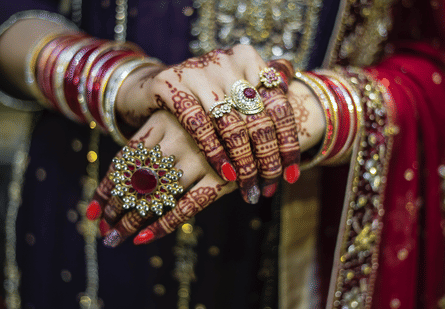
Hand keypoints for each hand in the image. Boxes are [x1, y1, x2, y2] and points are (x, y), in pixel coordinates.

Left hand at [87, 79, 324, 246]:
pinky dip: (163, 224)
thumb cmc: (219, 113)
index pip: (126, 157)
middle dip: (117, 208)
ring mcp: (199, 158)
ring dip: (132, 219)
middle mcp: (178, 138)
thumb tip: (126, 167)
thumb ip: (159, 134)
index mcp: (164, 119)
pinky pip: (187, 206)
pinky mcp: (221, 177)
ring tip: (115, 238)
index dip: (109, 186)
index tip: (95, 210)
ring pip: (157, 194)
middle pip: (137, 180)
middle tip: (103, 230)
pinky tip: (144, 238)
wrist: (268, 108)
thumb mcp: (185, 114)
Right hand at [116, 45, 300, 202]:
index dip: (288, 142)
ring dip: (244, 163)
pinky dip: (215, 152)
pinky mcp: (170, 84)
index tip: (292, 173)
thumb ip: (262, 100)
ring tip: (249, 188)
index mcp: (248, 59)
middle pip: (258, 118)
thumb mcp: (234, 91)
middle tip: (271, 185)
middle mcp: (225, 61)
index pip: (279, 104)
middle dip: (268, 158)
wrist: (151, 85)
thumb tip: (293, 131)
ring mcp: (197, 71)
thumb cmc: (203, 96)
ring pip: (232, 126)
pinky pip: (199, 126)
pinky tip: (226, 174)